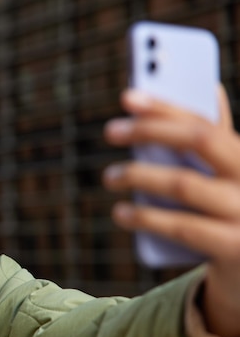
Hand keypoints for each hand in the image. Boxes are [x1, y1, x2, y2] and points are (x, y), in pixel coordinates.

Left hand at [103, 86, 239, 336]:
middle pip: (200, 140)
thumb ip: (214, 141)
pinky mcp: (235, 247)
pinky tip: (121, 212)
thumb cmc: (229, 214)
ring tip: (110, 176)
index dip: (166, 105)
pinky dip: (146, 217)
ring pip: (184, 183)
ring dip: (138, 175)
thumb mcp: (226, 177)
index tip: (128, 96)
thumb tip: (209, 88)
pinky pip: (182, 227)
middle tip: (110, 130)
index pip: (207, 120)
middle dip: (150, 129)